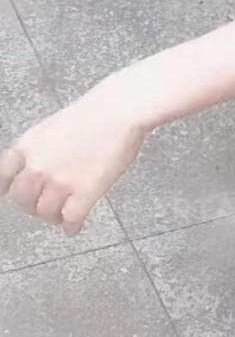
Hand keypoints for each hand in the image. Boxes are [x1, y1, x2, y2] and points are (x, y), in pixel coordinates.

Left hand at [0, 90, 148, 234]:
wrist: (120, 110)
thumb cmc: (96, 111)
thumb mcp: (53, 126)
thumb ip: (40, 149)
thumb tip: (38, 167)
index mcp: (28, 146)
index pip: (3, 178)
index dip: (9, 189)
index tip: (13, 194)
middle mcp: (38, 166)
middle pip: (23, 200)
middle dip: (33, 205)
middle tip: (44, 205)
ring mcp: (61, 181)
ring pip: (46, 212)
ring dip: (54, 216)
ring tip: (62, 215)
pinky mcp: (85, 192)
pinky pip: (71, 218)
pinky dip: (72, 226)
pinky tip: (74, 227)